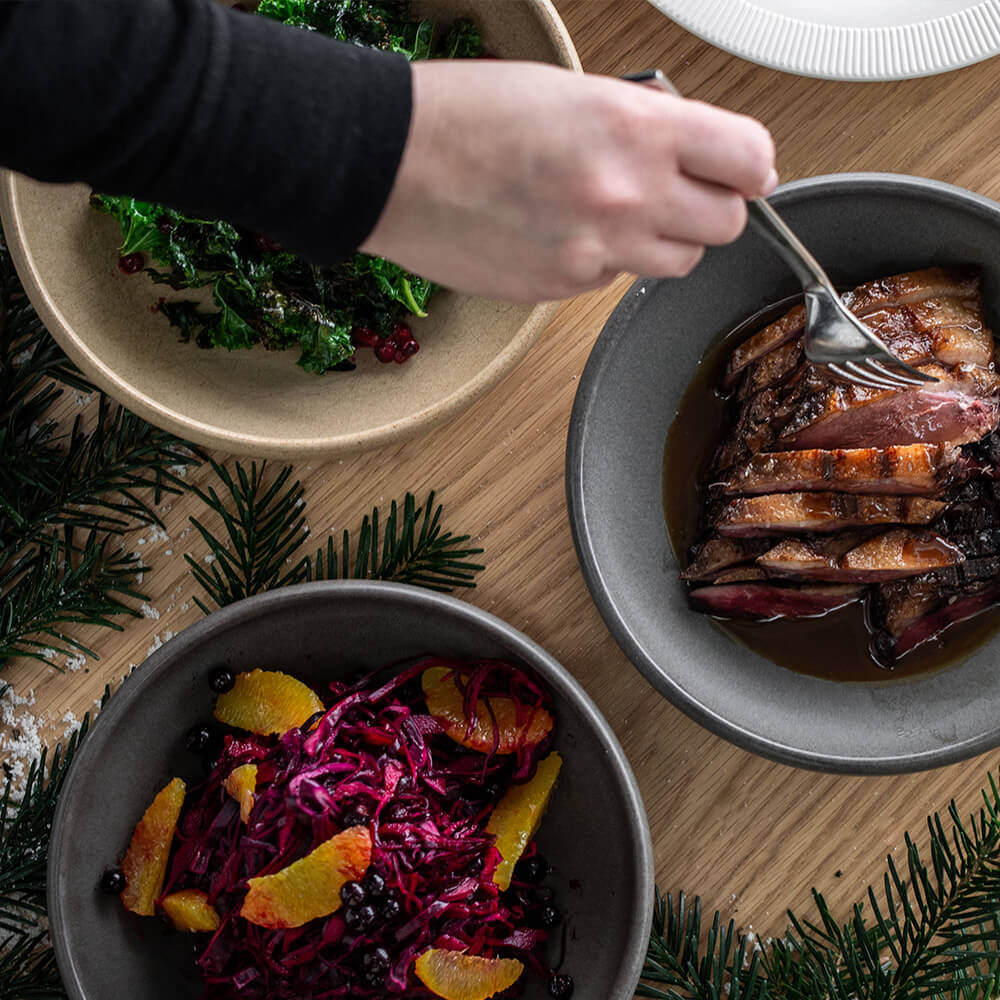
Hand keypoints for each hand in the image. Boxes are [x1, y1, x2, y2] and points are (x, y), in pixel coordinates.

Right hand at [362, 60, 776, 301]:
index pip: (749, 160)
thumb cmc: (468, 115)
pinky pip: (612, 280)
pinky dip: (601, 261)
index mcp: (636, 130)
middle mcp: (627, 196)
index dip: (749, 167)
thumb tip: (684, 151)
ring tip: (610, 214)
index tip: (741, 173)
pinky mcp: (562, 288)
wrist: (392, 166)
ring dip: (659, 241)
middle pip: (724, 225)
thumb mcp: (575, 91)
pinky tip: (559, 232)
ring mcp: (595, 252)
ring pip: (675, 263)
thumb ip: (643, 126)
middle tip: (674, 193)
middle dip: (707, 209)